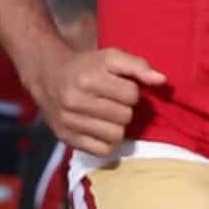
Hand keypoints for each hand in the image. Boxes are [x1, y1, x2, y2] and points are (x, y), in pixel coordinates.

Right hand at [34, 47, 165, 157]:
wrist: (48, 76)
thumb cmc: (86, 66)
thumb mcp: (111, 57)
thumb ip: (138, 65)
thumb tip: (161, 80)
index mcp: (88, 78)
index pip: (131, 95)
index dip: (131, 91)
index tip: (119, 87)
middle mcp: (75, 100)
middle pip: (125, 116)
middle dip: (124, 109)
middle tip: (112, 102)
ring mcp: (69, 121)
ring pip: (116, 135)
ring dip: (117, 126)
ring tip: (107, 115)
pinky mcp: (66, 137)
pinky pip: (102, 150)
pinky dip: (106, 142)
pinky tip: (99, 128)